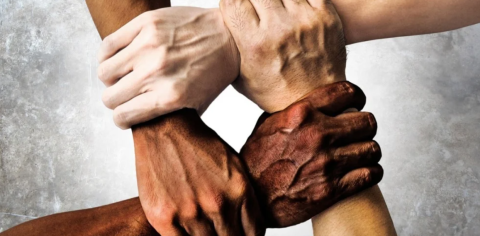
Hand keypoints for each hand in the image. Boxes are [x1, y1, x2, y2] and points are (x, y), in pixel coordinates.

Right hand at [98, 7, 238, 128]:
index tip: (125, 116)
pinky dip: (108, 55)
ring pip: (104, 72)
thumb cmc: (215, 72)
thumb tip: (143, 126)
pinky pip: (108, 44)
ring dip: (111, 78)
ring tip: (123, 76)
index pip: (123, 116)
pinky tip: (120, 58)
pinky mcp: (146, 24)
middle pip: (110, 97)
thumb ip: (170, 117)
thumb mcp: (198, 104)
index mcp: (170, 97)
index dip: (121, 119)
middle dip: (116, 101)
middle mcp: (156, 72)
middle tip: (126, 96)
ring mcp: (149, 46)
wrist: (231, 37)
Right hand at [132, 109, 263, 235]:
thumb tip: (249, 227)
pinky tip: (187, 230)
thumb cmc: (199, 145)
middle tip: (222, 230)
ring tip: (204, 226)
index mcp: (239, 190)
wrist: (165, 127)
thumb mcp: (234, 166)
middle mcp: (217, 204)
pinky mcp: (163, 217)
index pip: (253, 233)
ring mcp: (190, 212)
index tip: (241, 233)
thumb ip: (243, 197)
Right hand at [220, 0, 346, 111]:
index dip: (231, 1)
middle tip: (257, 11)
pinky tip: (292, 8)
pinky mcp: (326, 16)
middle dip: (252, 0)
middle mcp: (280, 29)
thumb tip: (222, 24)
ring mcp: (305, 20)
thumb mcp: (241, 77)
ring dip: (274, 0)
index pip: (233, 1)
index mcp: (255, 44)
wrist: (315, 101)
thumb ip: (231, 49)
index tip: (235, 7)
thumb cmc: (276, 91)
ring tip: (275, 12)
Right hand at [241, 82, 382, 226]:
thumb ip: (292, 110)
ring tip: (361, 154)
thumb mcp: (267, 125)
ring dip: (368, 151)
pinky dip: (371, 173)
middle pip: (367, 121)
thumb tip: (311, 101)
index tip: (358, 103)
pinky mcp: (333, 188)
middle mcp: (317, 134)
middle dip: (364, 127)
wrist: (252, 198)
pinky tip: (363, 172)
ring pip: (372, 148)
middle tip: (358, 132)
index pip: (347, 92)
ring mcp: (327, 162)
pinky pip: (371, 174)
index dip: (357, 97)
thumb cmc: (256, 161)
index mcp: (301, 114)